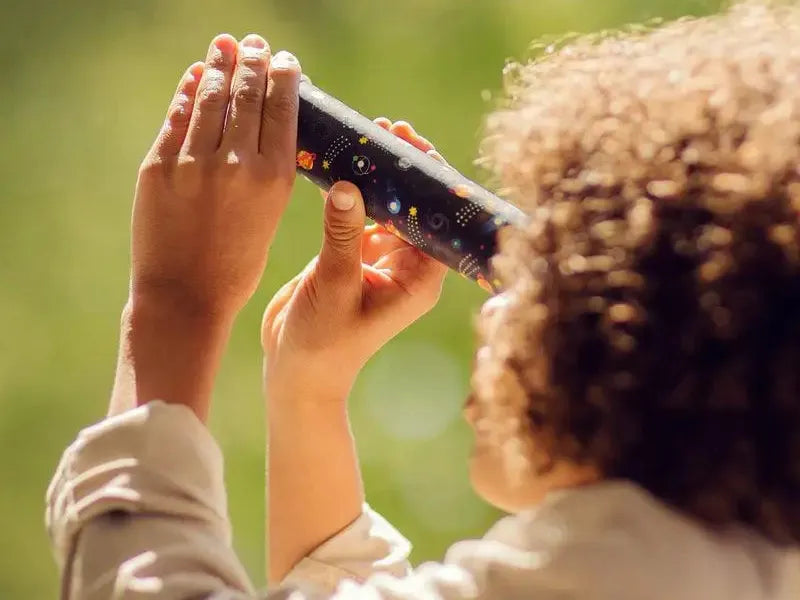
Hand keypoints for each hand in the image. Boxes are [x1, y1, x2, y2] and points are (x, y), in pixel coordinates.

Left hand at [110, 34, 300, 420]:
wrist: (186, 295)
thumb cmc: (237, 263)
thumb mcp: (269, 215)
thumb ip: (269, 169)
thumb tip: (262, 123)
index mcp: (273, 177)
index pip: (282, 109)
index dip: (283, 77)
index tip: (284, 60)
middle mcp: (237, 162)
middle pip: (247, 94)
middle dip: (253, 62)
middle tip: (255, 44)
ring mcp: (194, 161)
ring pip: (211, 96)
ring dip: (219, 65)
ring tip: (224, 46)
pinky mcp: (159, 166)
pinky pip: (178, 117)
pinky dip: (189, 92)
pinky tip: (196, 77)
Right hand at [262, 119, 448, 401]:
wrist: (298, 371)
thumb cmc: (324, 343)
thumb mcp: (335, 285)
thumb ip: (342, 234)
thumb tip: (347, 184)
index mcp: (419, 278)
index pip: (436, 218)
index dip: (428, 178)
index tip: (411, 143)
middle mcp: (407, 266)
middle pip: (415, 206)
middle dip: (403, 167)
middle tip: (387, 129)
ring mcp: (381, 259)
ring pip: (387, 205)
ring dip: (377, 174)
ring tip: (364, 136)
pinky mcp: (353, 254)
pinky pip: (359, 214)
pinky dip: (351, 190)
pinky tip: (340, 162)